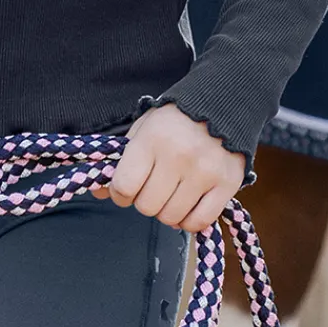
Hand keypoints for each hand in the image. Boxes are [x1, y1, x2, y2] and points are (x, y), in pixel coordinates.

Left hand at [90, 103, 244, 232]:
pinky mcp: (227, 184)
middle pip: (147, 206)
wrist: (221, 104)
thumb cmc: (174, 120)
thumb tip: (99, 193)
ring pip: (172, 217)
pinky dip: (189, 221)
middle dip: (143, 202)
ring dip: (166, 212)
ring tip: (169, 195)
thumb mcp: (142, 129)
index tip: (124, 190)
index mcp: (152, 139)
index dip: (119, 194)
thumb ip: (121, 160)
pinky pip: (200, 222)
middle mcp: (178, 156)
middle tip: (150, 190)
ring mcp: (205, 172)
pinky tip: (187, 207)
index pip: (125, 185)